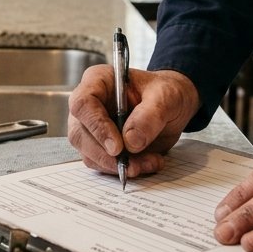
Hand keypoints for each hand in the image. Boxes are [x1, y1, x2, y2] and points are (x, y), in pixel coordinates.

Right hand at [67, 66, 200, 177]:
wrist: (172, 108)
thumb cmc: (165, 93)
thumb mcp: (166, 97)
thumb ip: (150, 115)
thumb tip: (131, 141)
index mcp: (98, 81)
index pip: (83, 104)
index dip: (96, 126)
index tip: (117, 147)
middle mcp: (89, 105)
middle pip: (80, 134)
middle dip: (106, 155)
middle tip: (134, 165)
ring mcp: (91, 128)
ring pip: (89, 154)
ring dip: (117, 165)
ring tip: (149, 162)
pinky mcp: (99, 147)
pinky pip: (102, 164)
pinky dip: (123, 169)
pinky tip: (146, 163)